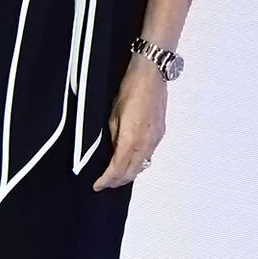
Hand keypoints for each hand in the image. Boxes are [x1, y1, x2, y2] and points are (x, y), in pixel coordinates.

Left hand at [92, 57, 166, 189]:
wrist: (152, 73)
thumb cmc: (130, 89)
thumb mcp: (114, 114)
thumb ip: (114, 137)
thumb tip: (113, 151)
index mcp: (132, 138)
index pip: (118, 168)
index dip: (106, 180)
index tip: (97, 185)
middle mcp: (146, 142)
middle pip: (132, 172)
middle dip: (117, 181)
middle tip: (104, 183)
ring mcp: (155, 138)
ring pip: (142, 165)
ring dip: (128, 173)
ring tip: (115, 175)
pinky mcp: (160, 132)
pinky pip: (149, 155)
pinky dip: (138, 163)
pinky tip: (130, 160)